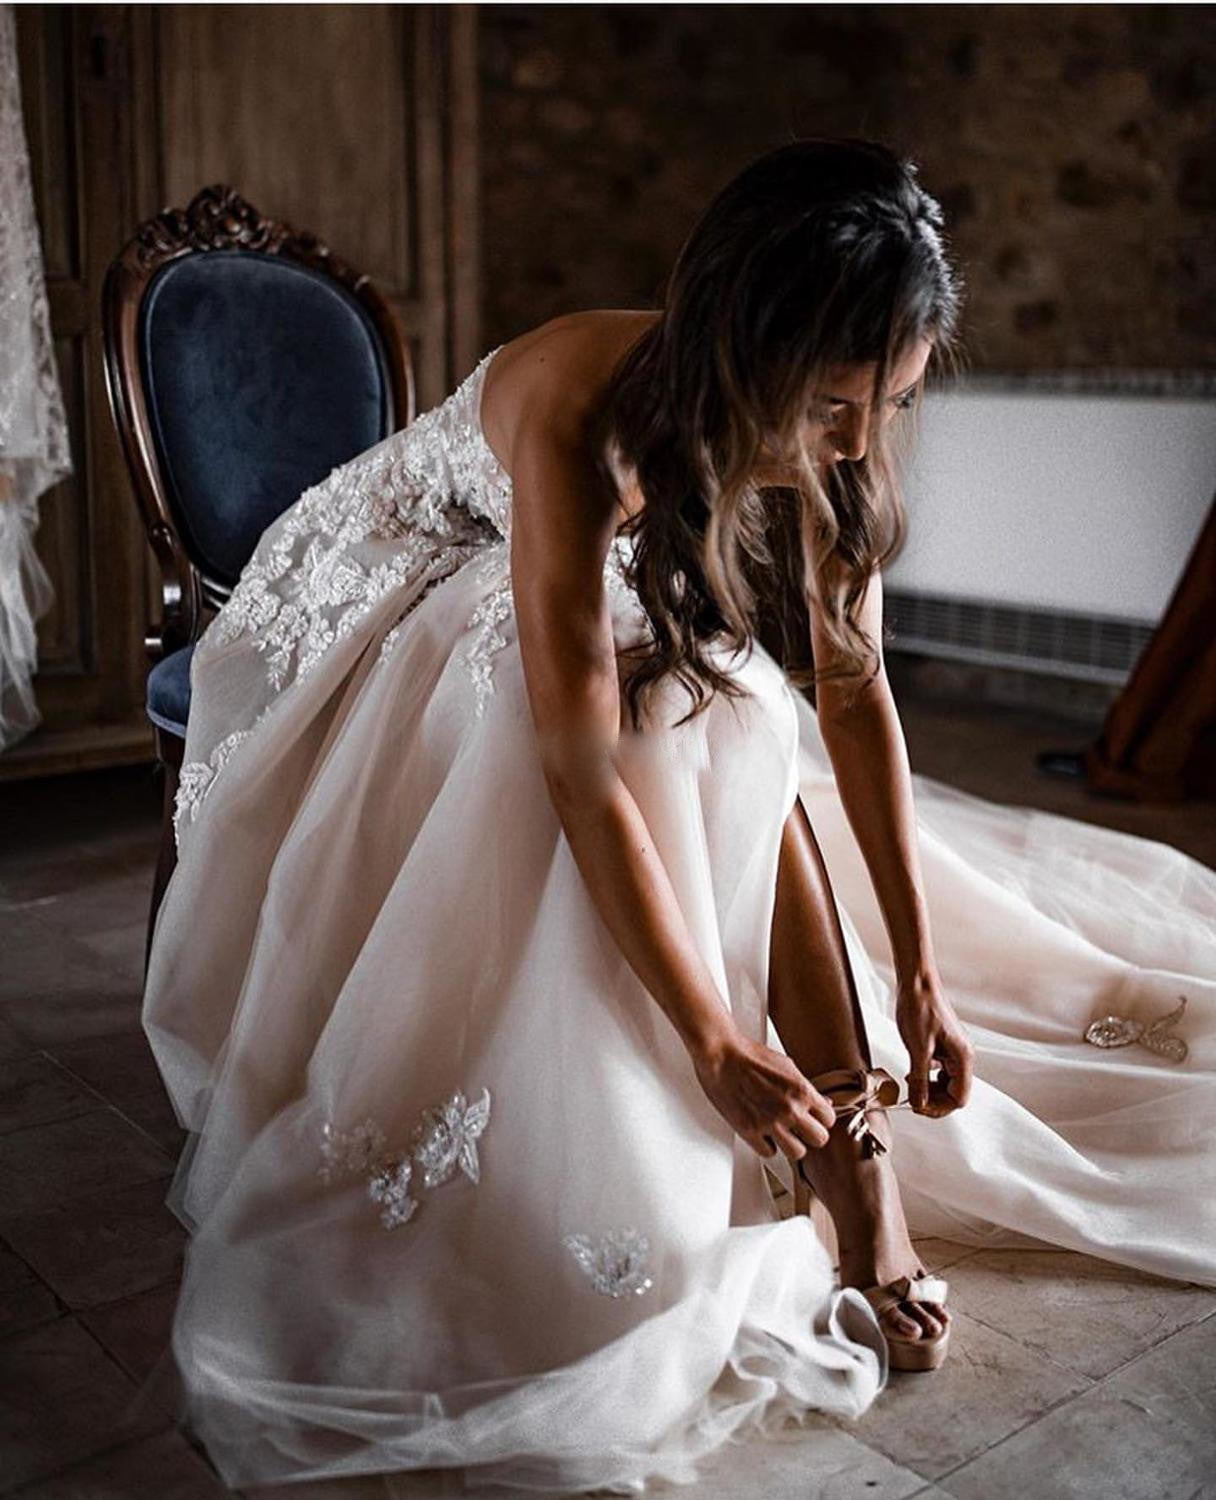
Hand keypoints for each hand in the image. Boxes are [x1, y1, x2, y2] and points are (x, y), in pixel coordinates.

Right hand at [689, 1024, 835, 1162]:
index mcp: (802, 1091)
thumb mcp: (787, 1066)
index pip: (829, 1119)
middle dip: (810, 1133)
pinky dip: (767, 1145)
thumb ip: (806, 1088)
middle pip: (820, 1140)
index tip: (813, 1117)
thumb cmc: (750, 1055)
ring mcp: (770, 1123)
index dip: (821, 1118)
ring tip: (782, 1133)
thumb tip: (822, 1102)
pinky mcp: (749, 1131)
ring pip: (797, 1153)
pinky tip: (763, 1133)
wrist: (721, 1055)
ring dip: (790, 1144)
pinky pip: (769, 1153)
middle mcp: (790, 1109)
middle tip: (800, 1128)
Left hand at [895, 968, 974, 1116]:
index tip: (918, 1106)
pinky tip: (912, 1073)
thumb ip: (920, 1079)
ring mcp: (953, 1050)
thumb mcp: (917, 1048)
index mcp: (963, 1058)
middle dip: (934, 1100)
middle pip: (954, 1093)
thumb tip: (919, 1104)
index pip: (959, 1098)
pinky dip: (927, 1076)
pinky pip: (939, 1070)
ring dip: (930, 1089)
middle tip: (912, 1099)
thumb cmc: (920, 1008)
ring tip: (911, 1085)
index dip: (939, 1108)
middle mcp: (962, 1056)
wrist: (917, 982)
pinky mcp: (942, 1045)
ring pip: (946, 1083)